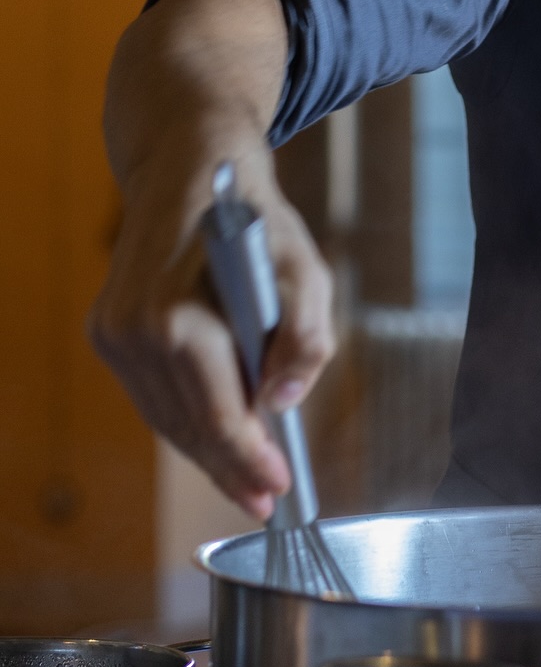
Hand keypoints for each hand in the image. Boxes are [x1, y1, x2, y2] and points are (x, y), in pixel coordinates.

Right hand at [88, 140, 333, 519]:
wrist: (187, 165)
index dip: (250, 462)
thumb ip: (306, 339)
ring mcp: (113, 335)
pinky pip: (152, 396)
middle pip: (188, 428)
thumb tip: (283, 401)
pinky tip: (216, 435)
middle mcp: (133, 333)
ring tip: (246, 479)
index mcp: (177, 320)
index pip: (219, 418)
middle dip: (230, 469)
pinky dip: (185, 419)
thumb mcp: (306, 269)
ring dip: (206, 450)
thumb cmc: (253, 215)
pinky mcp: (108, 333)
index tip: (278, 492)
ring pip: (165, 418)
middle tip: (265, 501)